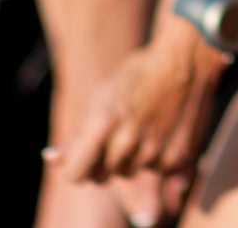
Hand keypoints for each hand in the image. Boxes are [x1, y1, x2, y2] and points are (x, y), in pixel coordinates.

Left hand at [53, 25, 224, 194]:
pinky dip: (156, 158)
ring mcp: (153, 151)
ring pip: (129, 173)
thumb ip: (78, 134)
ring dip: (131, 159)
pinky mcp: (177, 158)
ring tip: (142, 127)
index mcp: (103, 121)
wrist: (186, 60)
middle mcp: (127, 141)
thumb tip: (50, 158)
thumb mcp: (101, 97)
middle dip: (103, 161)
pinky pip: (155, 172)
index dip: (75, 167)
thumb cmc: (137, 76)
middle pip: (101, 176)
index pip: (74, 174)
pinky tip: (162, 131)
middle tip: (117, 133)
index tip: (82, 156)